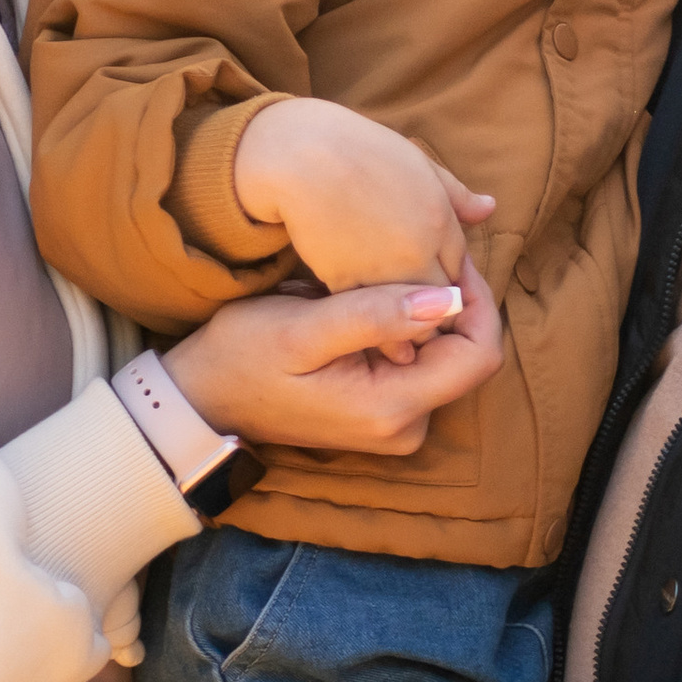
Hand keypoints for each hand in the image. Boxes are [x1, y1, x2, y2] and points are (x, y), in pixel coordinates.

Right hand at [163, 259, 505, 460]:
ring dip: (427, 313)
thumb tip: (449, 298)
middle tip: (415, 254)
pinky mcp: (383, 414)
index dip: (475, 298)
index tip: (447, 257)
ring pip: (445, 356)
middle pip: (466, 355)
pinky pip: (420, 364)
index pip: (479, 354)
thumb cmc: (243, 357)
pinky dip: (408, 329)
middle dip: (451, 303)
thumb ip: (376, 315)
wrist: (202, 398)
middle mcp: (406, 428)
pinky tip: (375, 300)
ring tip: (388, 273)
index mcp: (392, 409)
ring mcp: (395, 425)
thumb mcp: (302, 327)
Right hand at [229, 99, 494, 321]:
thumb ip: (455, 194)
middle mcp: (420, 250)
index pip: (460, 270)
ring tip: (395, 326)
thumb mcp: (418, 162)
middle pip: (441, 300)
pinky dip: (373, 326)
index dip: (448, 280)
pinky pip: (370, 316)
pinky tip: (368, 327)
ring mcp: (384, 269)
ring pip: (409, 318)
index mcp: (442, 220)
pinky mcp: (347, 282)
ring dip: (406, 324)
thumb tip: (489, 207)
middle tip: (418, 315)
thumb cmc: (359, 148)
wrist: (304, 154)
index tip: (434, 284)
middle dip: (433, 308)